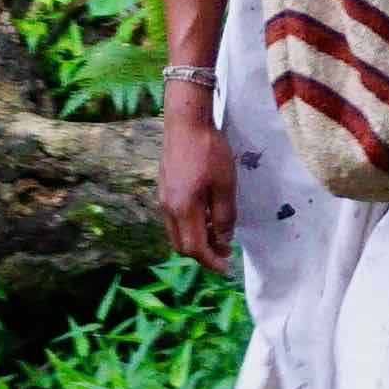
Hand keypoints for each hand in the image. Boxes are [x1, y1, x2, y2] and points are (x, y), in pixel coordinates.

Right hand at [158, 105, 239, 265]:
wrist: (186, 122)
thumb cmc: (209, 152)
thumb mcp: (225, 186)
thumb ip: (224, 217)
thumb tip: (223, 241)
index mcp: (183, 209)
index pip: (194, 248)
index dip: (210, 261)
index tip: (225, 266)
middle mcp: (167, 208)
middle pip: (181, 245)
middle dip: (202, 254)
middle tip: (223, 252)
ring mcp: (162, 199)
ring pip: (176, 233)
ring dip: (195, 240)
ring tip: (216, 233)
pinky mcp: (163, 189)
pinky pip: (174, 219)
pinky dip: (189, 226)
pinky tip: (204, 215)